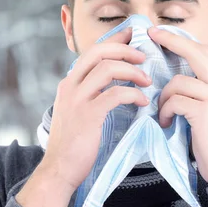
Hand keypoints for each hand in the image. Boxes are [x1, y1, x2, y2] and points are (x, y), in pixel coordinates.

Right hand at [39, 27, 151, 192]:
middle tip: (144, 57)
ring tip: (147, 82)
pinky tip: (142, 102)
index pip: (93, 51)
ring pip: (108, 68)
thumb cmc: (75, 143)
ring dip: (133, 71)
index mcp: (70, 83)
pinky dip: (133, 94)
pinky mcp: (88, 114)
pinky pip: (115, 94)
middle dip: (125, 50)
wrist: (60, 170)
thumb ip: (92, 93)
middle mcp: (70, 86)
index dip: (115, 40)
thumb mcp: (79, 111)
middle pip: (99, 51)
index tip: (133, 36)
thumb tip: (115, 81)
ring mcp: (77, 99)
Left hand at [148, 27, 207, 184]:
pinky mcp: (205, 112)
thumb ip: (200, 90)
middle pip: (196, 52)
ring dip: (164, 98)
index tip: (161, 32)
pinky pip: (175, 101)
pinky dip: (165, 112)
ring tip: (163, 114)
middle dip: (171, 41)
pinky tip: (166, 123)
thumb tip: (174, 78)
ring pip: (178, 82)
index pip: (203, 51)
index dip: (182, 40)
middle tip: (151, 34)